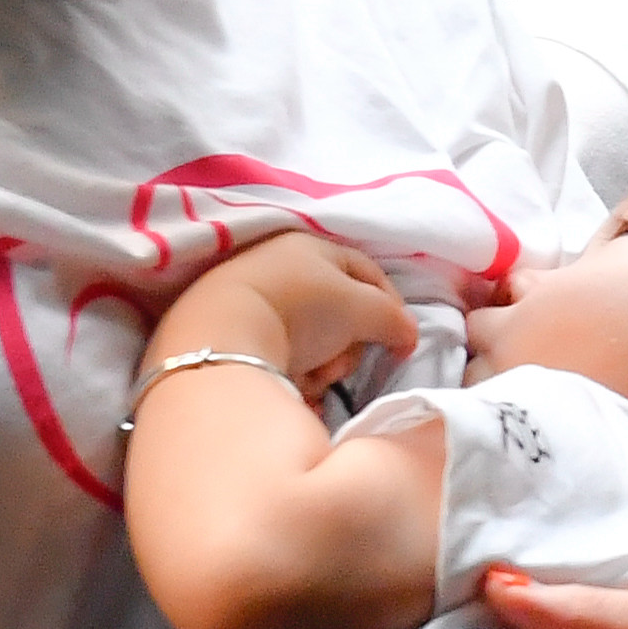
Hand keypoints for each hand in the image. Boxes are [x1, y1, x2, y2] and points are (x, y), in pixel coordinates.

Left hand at [157, 231, 416, 397]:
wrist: (220, 338)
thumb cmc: (301, 310)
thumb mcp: (362, 309)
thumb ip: (394, 319)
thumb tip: (406, 335)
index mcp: (313, 245)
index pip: (370, 275)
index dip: (392, 309)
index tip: (400, 345)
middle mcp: (282, 264)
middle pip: (341, 312)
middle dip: (349, 345)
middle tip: (342, 365)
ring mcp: (254, 297)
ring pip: (313, 337)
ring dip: (322, 362)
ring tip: (312, 378)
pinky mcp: (231, 330)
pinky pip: (280, 352)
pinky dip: (291, 370)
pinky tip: (287, 383)